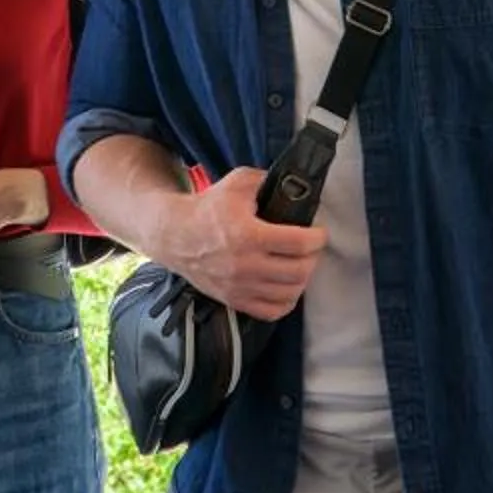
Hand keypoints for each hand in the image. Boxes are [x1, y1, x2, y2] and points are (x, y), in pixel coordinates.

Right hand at [162, 167, 326, 320]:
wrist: (175, 235)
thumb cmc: (207, 208)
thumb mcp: (237, 183)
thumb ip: (267, 181)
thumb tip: (295, 187)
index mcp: (247, 234)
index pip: (298, 243)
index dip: (317, 238)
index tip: (318, 232)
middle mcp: (245, 264)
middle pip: (299, 271)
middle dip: (312, 258)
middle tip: (310, 248)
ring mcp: (240, 286)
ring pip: (289, 293)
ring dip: (302, 279)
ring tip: (299, 265)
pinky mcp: (234, 300)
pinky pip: (272, 312)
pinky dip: (286, 302)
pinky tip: (286, 287)